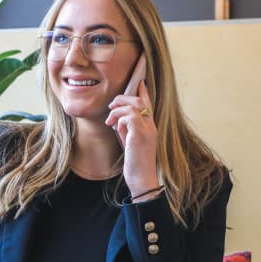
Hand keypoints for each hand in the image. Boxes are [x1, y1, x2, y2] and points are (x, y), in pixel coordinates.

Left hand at [105, 80, 159, 197]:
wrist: (142, 179)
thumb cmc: (135, 163)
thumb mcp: (130, 142)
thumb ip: (127, 130)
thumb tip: (118, 121)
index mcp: (150, 127)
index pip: (148, 104)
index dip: (143, 92)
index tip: (140, 82)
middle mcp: (151, 126)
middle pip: (139, 101)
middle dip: (123, 99)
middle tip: (111, 106)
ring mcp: (147, 130)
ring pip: (133, 106)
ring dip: (117, 110)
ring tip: (109, 120)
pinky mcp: (140, 136)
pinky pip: (129, 117)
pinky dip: (120, 119)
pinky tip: (115, 127)